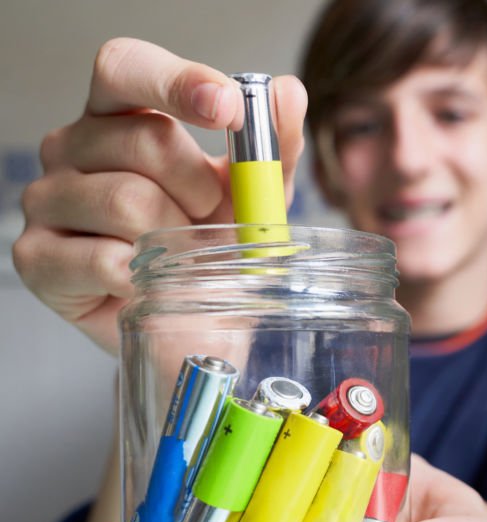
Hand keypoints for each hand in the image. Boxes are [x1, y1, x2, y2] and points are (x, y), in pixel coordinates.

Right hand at [12, 38, 306, 354]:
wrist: (195, 327)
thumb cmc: (213, 250)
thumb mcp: (255, 196)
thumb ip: (273, 146)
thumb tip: (288, 92)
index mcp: (118, 116)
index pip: (126, 67)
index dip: (177, 81)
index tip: (229, 106)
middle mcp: (70, 147)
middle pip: (143, 140)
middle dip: (201, 188)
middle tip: (211, 219)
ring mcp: (46, 199)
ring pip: (127, 201)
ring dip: (177, 238)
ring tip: (183, 256)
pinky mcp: (36, 257)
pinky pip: (104, 259)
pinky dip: (145, 279)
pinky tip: (149, 283)